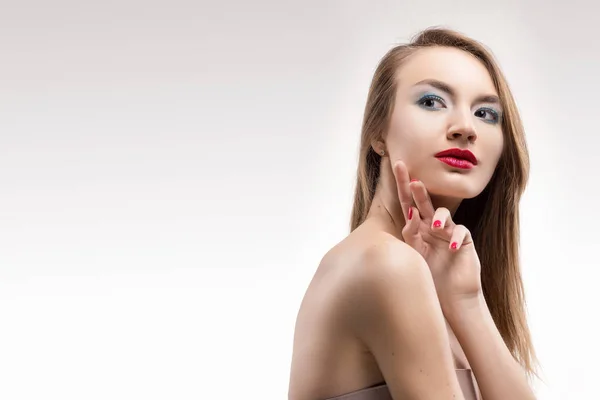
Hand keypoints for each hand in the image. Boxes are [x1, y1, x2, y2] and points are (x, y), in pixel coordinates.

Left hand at [392, 160, 482, 309]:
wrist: (450, 296)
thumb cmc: (430, 274)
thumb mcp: (415, 253)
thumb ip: (410, 234)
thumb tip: (410, 212)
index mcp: (418, 227)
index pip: (408, 203)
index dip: (403, 187)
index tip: (397, 166)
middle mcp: (433, 226)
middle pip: (425, 203)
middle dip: (419, 191)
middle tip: (413, 181)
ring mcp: (449, 232)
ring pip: (443, 215)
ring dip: (438, 218)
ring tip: (433, 226)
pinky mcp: (464, 241)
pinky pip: (461, 232)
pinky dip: (455, 238)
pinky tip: (451, 247)